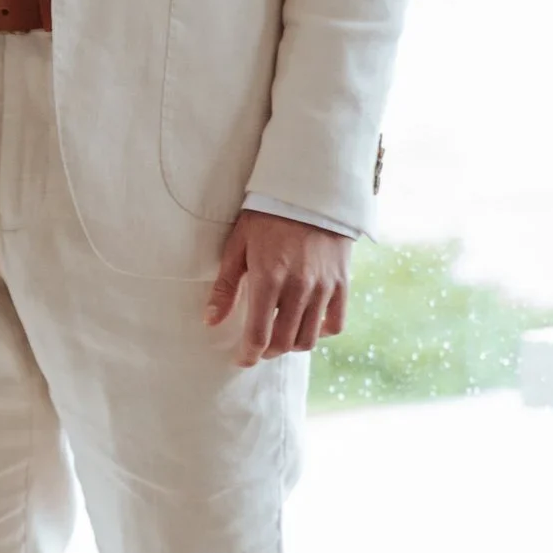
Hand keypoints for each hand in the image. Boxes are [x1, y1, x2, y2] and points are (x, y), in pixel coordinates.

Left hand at [206, 209, 350, 363]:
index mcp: (268, 278)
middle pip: (284, 342)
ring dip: (292, 344)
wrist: (310, 192)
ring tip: (281, 335)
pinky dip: (321, 332)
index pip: (259, 335)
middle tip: (259, 346)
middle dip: (268, 351)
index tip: (242, 359)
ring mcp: (323, 287)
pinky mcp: (342, 283)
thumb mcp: (238, 246)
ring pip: (310, 338)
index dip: (248, 355)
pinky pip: (335, 324)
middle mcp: (298, 287)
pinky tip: (307, 323)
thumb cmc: (266, 217)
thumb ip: (225, 286)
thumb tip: (210, 321)